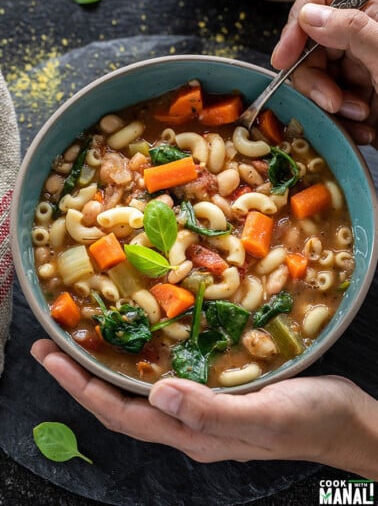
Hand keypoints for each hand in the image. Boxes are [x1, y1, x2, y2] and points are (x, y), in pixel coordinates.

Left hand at [31, 339, 377, 479]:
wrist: (343, 422)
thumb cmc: (309, 419)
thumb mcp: (264, 415)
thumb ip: (210, 411)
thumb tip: (156, 393)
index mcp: (194, 435)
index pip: (122, 414)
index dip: (82, 387)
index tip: (52, 358)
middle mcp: (190, 425)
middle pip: (122, 404)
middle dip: (82, 376)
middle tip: (54, 344)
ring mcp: (203, 410)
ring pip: (141, 392)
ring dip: (109, 368)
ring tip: (87, 340)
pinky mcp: (218, 394)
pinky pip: (169, 379)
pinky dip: (146, 362)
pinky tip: (146, 342)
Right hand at [271, 0, 377, 147]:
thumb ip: (351, 29)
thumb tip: (309, 15)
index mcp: (373, 11)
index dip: (297, 25)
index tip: (284, 57)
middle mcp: (361, 38)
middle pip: (309, 46)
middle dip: (316, 80)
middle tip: (333, 103)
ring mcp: (357, 69)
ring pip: (315, 81)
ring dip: (331, 106)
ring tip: (360, 117)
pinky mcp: (354, 99)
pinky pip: (327, 107)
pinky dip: (340, 123)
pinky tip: (362, 130)